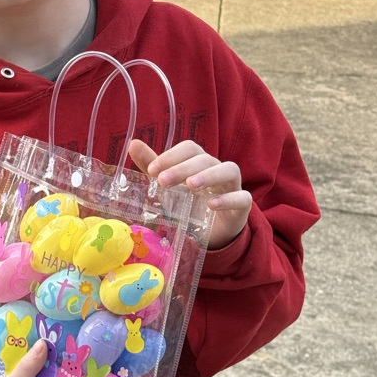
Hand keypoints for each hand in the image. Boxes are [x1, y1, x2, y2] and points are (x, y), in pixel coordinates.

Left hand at [128, 138, 251, 249]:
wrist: (212, 232)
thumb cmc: (190, 203)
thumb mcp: (169, 186)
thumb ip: (153, 165)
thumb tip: (133, 143)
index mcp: (199, 161)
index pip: (189, 148)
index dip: (171, 156)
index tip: (152, 171)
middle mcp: (217, 168)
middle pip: (205, 159)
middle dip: (183, 168)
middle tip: (163, 181)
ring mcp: (232, 186)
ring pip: (228, 170)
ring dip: (209, 175)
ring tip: (190, 185)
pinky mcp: (242, 206)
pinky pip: (242, 197)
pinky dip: (229, 199)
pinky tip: (212, 204)